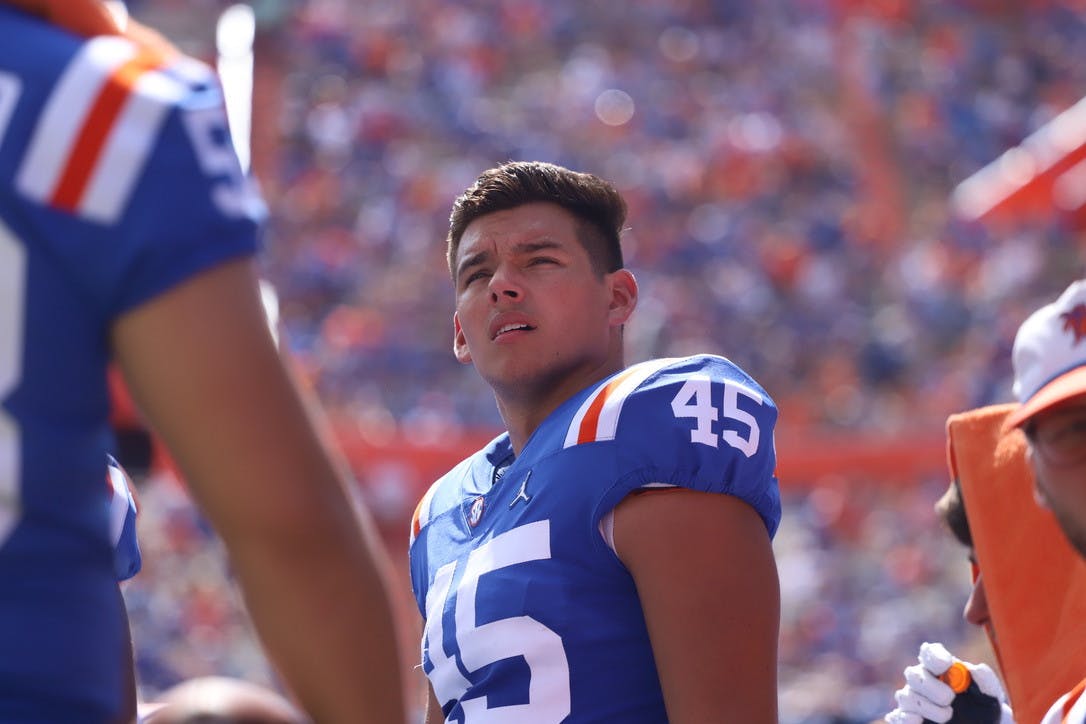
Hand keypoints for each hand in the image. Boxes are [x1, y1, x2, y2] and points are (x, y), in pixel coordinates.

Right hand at [885, 642, 1013, 723]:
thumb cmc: (984, 710)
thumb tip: (975, 669)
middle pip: (913, 674)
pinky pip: (900, 716)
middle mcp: (922, 680)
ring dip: (927, 708)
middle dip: (931, 687)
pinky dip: (910, 719)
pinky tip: (922, 721)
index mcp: (941, 668)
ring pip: (906, 696)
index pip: (929, 653)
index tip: (945, 664)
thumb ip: (987, 682)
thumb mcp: (992, 697)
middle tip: (949, 699)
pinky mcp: (906, 718)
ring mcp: (912, 699)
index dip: (933, 655)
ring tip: (947, 717)